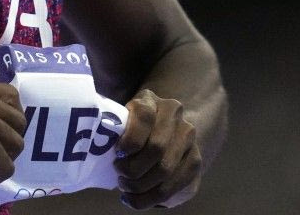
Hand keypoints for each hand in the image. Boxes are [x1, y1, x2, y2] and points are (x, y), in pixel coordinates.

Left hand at [114, 89, 202, 208]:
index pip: (143, 116)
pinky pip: (174, 186)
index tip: (117, 154)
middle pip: (156, 147)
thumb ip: (115, 132)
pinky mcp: (196, 160)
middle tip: (120, 177)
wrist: (164, 133)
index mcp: (150, 100)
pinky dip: (150, 198)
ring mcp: (188, 136)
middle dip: (134, 168)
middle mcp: (173, 114)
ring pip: (165, 169)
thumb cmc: (129, 132)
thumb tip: (104, 152)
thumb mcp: (121, 124)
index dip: (129, 140)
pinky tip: (135, 199)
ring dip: (141, 186)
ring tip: (126, 188)